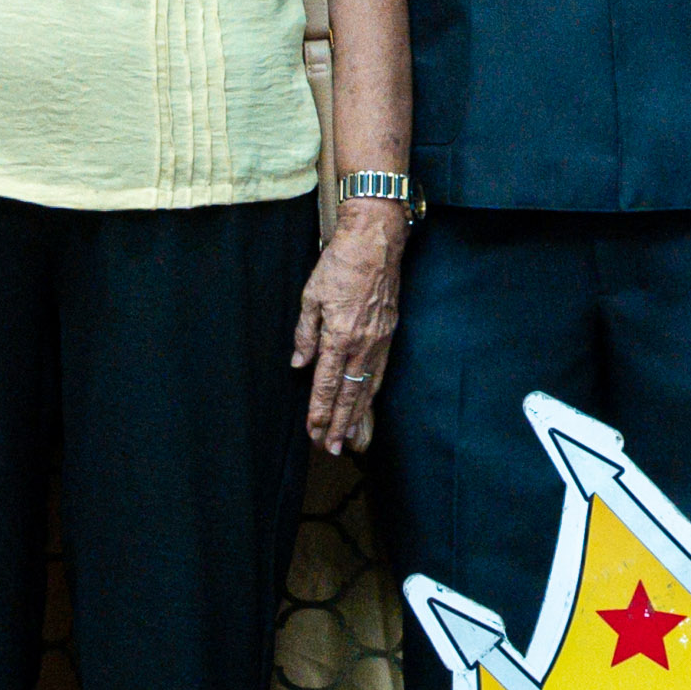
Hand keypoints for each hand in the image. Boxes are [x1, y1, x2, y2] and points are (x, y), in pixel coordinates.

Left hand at [293, 200, 406, 451]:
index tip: (314, 431)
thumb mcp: (311, 296)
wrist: (377, 240)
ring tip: (349, 439)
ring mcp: (380, 340)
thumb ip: (305, 334)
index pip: (328, 383)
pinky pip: (380, 372)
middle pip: (350, 394)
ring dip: (358, 415)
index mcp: (339, 335)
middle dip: (339, 424)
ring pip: (368, 387)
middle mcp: (362, 343)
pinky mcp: (390, 333)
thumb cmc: (341, 262)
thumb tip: (300, 364)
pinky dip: (372, 393)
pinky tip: (367, 405)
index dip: (320, 410)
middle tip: (331, 449)